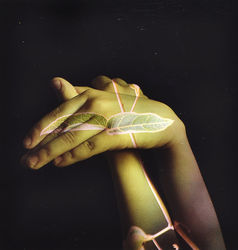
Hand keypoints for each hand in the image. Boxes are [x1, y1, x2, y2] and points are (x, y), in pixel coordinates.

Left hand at [21, 76, 184, 168]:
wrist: (161, 121)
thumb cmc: (131, 112)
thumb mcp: (105, 103)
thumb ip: (79, 95)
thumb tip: (54, 81)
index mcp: (92, 93)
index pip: (61, 110)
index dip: (42, 126)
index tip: (28, 141)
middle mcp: (97, 101)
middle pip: (63, 124)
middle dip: (41, 143)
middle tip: (26, 159)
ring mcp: (107, 116)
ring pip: (73, 136)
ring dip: (51, 152)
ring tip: (35, 164)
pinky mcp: (117, 132)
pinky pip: (91, 145)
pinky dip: (75, 155)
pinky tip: (60, 163)